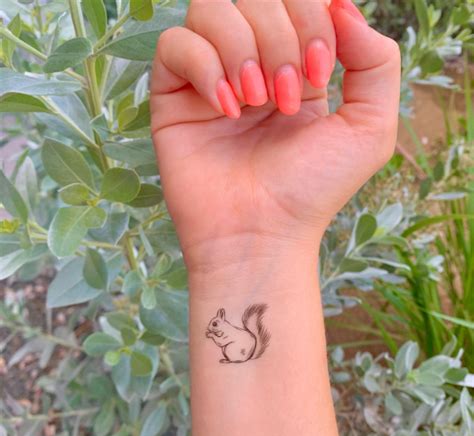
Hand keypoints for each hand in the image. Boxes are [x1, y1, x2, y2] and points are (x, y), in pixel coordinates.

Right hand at [150, 0, 399, 271]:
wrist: (261, 234)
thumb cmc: (313, 189)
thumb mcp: (369, 128)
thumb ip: (375, 60)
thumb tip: (340, 6)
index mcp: (296, 65)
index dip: (310, 17)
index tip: (318, 73)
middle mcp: (252, 65)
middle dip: (279, 38)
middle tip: (284, 99)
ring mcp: (210, 79)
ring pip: (211, 8)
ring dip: (241, 49)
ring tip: (255, 101)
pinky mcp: (174, 98)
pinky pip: (174, 45)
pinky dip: (204, 67)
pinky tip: (226, 110)